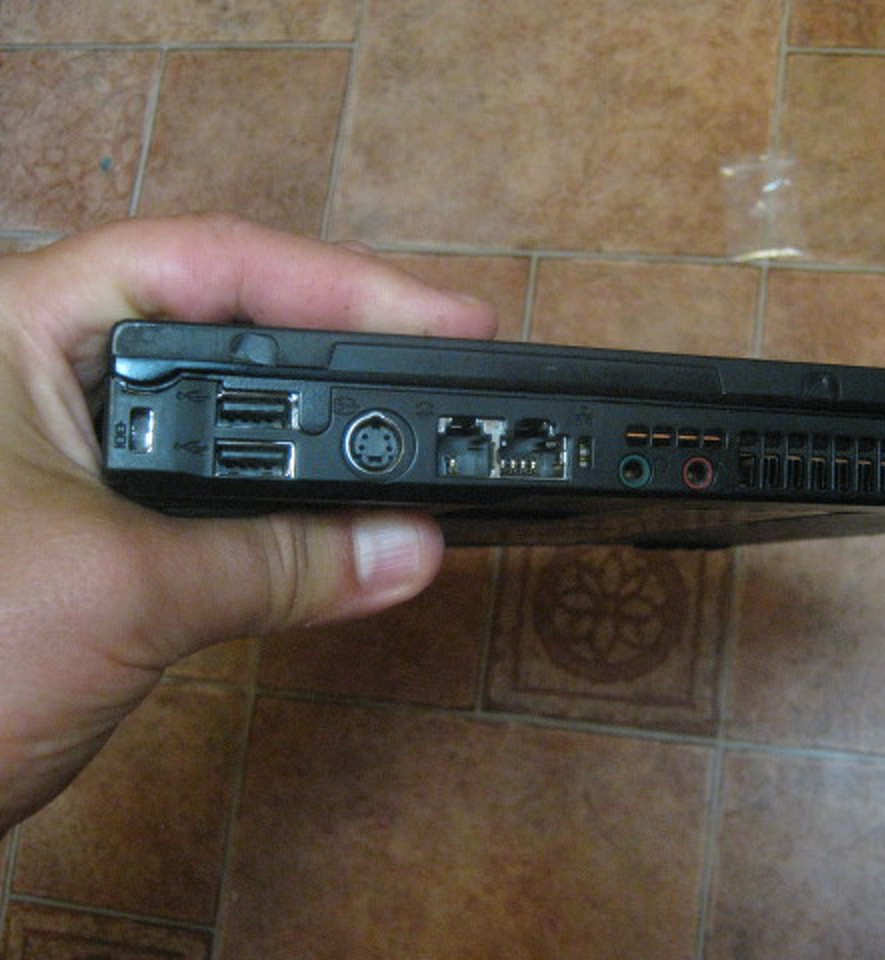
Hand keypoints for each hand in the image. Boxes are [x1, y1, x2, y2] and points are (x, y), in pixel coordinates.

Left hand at [0, 214, 495, 828]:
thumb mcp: (120, 592)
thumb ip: (281, 561)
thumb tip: (407, 546)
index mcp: (14, 332)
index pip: (201, 266)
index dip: (339, 288)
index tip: (446, 322)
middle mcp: (41, 377)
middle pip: (223, 326)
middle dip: (343, 347)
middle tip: (448, 359)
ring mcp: (69, 453)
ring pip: (225, 418)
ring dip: (320, 434)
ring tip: (413, 425)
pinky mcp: (93, 525)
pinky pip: (217, 495)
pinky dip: (288, 507)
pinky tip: (347, 512)